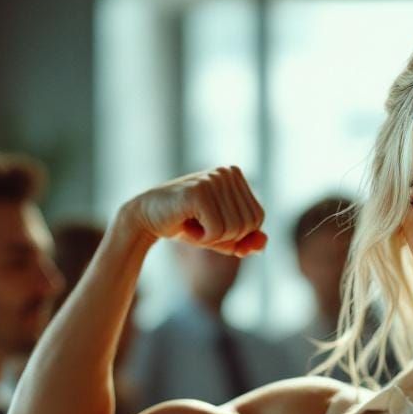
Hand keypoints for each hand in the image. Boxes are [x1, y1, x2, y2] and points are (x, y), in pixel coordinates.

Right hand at [126, 165, 266, 255]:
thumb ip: (248, 241)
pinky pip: (218, 230)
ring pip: (234, 229)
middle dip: (227, 237)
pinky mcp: (198, 191)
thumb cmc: (189, 225)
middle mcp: (226, 172)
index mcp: (235, 175)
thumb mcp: (224, 237)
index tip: (213, 225)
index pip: (258, 218)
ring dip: (213, 238)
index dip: (239, 233)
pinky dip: (203, 238)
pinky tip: (187, 226)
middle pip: (249, 224)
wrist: (147, 219)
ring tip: (194, 225)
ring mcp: (212, 179)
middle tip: (202, 227)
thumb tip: (264, 241)